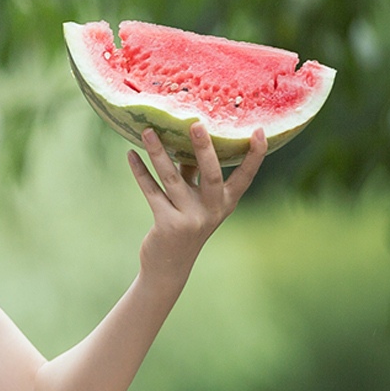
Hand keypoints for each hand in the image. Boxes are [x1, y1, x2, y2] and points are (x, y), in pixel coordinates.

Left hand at [127, 122, 264, 279]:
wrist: (169, 267)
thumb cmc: (185, 224)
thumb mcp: (197, 201)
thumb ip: (195, 174)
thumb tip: (185, 137)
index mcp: (226, 203)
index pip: (246, 176)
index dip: (255, 155)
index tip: (259, 130)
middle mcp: (212, 210)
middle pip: (212, 175)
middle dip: (204, 148)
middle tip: (196, 123)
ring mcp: (190, 218)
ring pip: (173, 178)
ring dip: (158, 152)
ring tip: (148, 130)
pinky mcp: (167, 224)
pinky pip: (152, 191)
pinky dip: (140, 171)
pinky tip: (131, 154)